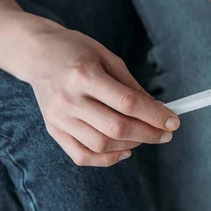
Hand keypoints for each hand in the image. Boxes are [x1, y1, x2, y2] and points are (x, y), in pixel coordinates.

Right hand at [22, 23, 179, 166]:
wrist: (36, 53)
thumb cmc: (75, 50)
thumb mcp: (107, 57)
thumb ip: (131, 85)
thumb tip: (156, 109)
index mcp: (84, 75)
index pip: (127, 103)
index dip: (154, 115)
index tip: (173, 121)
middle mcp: (69, 99)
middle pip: (116, 127)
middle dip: (148, 134)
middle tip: (166, 133)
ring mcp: (59, 117)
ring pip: (101, 144)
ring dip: (131, 145)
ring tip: (146, 136)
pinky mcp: (53, 129)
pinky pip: (81, 155)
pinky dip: (106, 159)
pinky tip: (124, 151)